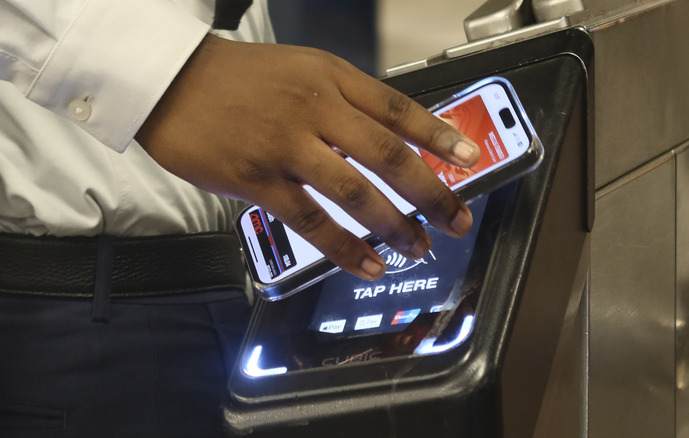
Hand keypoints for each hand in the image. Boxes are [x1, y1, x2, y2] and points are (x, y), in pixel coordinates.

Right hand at [135, 35, 479, 280]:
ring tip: (417, 248)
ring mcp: (286, 145)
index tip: (469, 159)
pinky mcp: (257, 179)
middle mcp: (315, 109)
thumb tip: (388, 138)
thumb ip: (343, 101)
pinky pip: (310, 221)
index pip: (398, 109)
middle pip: (389, 155)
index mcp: (330, 79)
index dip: (439, 137)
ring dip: (394, 227)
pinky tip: (365, 265)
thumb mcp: (301, 71)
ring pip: (356, 192)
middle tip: (456, 219)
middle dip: (432, 193)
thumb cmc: (237, 78)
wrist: (171, 80)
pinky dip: (344, 249)